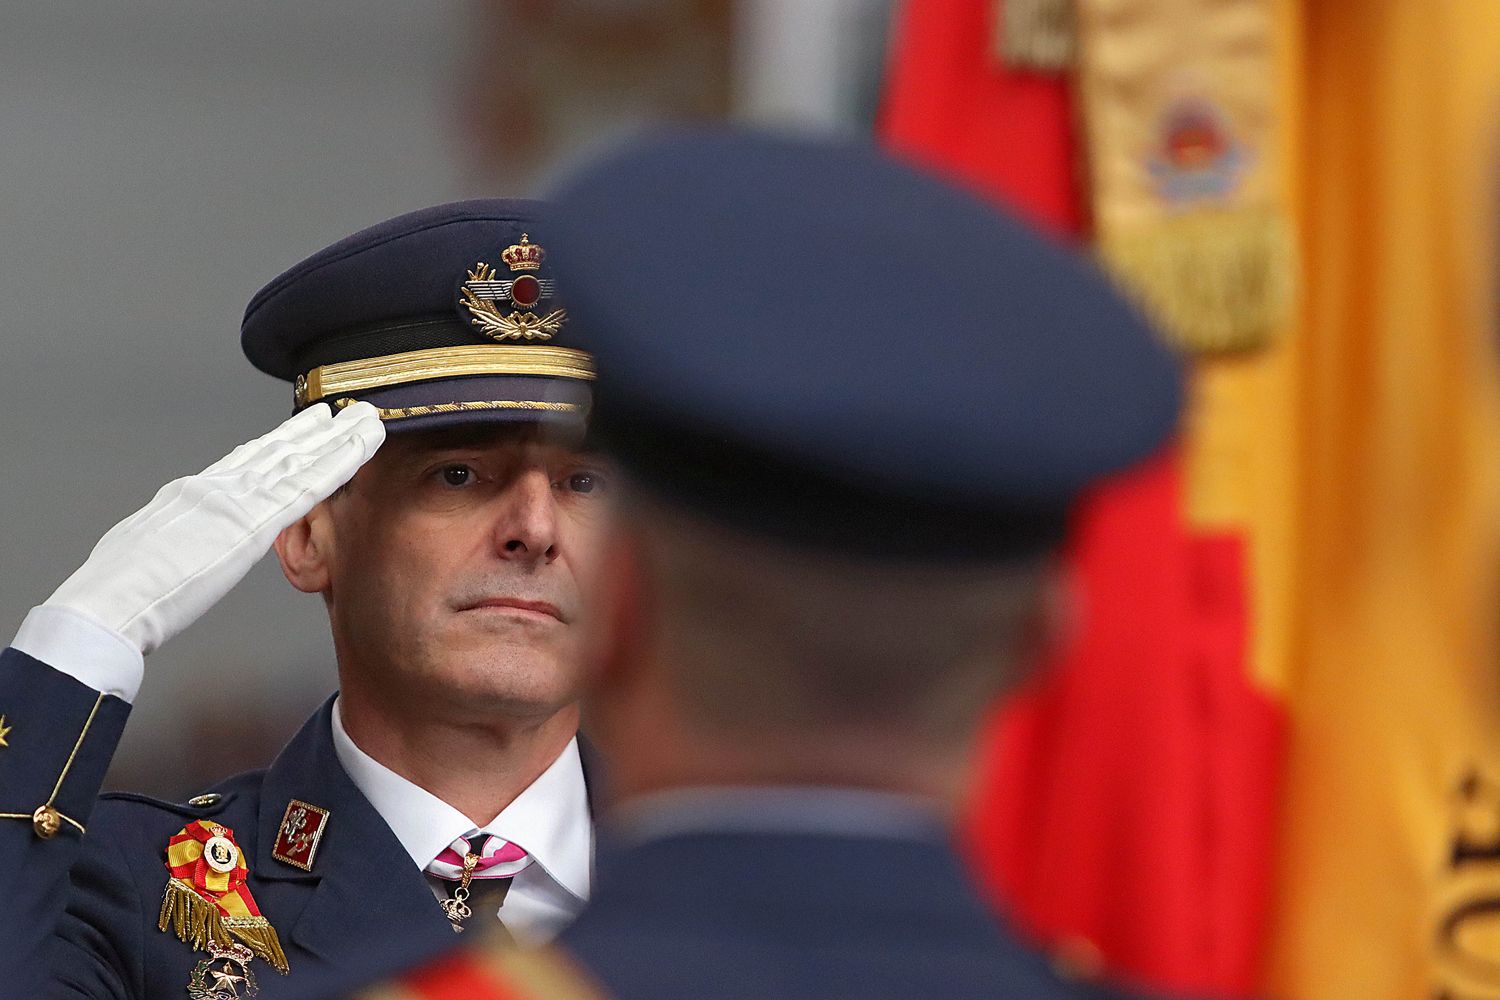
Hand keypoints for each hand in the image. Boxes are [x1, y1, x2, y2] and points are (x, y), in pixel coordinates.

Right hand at [44, 402, 384, 654]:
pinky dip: (338, 464)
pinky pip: (308, 486)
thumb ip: (174, 537)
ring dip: (338, 439)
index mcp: (191, 493)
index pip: (245, 461)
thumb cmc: (119, 589)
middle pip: (278, 451)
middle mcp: (218, 487)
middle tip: (344, 411)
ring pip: (300, 459)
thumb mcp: (145, 548)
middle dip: (314, 431)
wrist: (112, 599)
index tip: (300, 427)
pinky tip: (360, 449)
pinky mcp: (253, 521)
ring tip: (366, 418)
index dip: (278, 442)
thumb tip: (179, 542)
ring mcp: (237, 500)